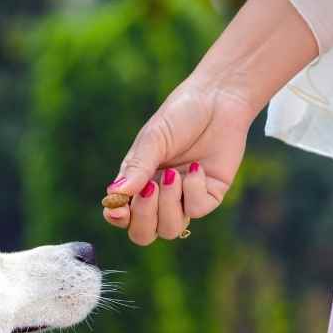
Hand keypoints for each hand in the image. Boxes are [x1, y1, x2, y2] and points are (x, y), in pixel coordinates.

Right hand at [103, 77, 254, 244]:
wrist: (218, 99)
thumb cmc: (179, 116)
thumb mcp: (153, 139)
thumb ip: (136, 167)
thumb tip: (113, 194)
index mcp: (138, 184)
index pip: (122, 215)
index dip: (117, 217)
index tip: (116, 208)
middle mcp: (159, 197)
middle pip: (143, 233)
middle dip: (143, 217)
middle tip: (150, 188)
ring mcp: (185, 199)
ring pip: (170, 229)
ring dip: (168, 205)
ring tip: (173, 174)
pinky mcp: (210, 196)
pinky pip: (196, 210)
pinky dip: (193, 190)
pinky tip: (196, 167)